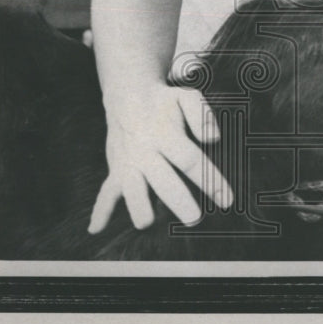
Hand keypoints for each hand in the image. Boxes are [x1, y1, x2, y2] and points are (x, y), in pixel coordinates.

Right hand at [87, 85, 232, 231]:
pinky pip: (106, 192)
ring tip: (146, 223)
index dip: (210, 180)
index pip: (190, 160)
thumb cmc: (165, 102)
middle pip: (163, 179)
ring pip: (131, 188)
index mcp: (165, 133)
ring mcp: (128, 162)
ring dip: (137, 205)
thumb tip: (214, 138)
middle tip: (194, 219)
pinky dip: (100, 210)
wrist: (127, 94)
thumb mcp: (186, 97)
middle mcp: (145, 150)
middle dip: (178, 200)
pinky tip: (96, 229)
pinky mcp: (116, 171)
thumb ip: (202, 115)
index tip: (226, 200)